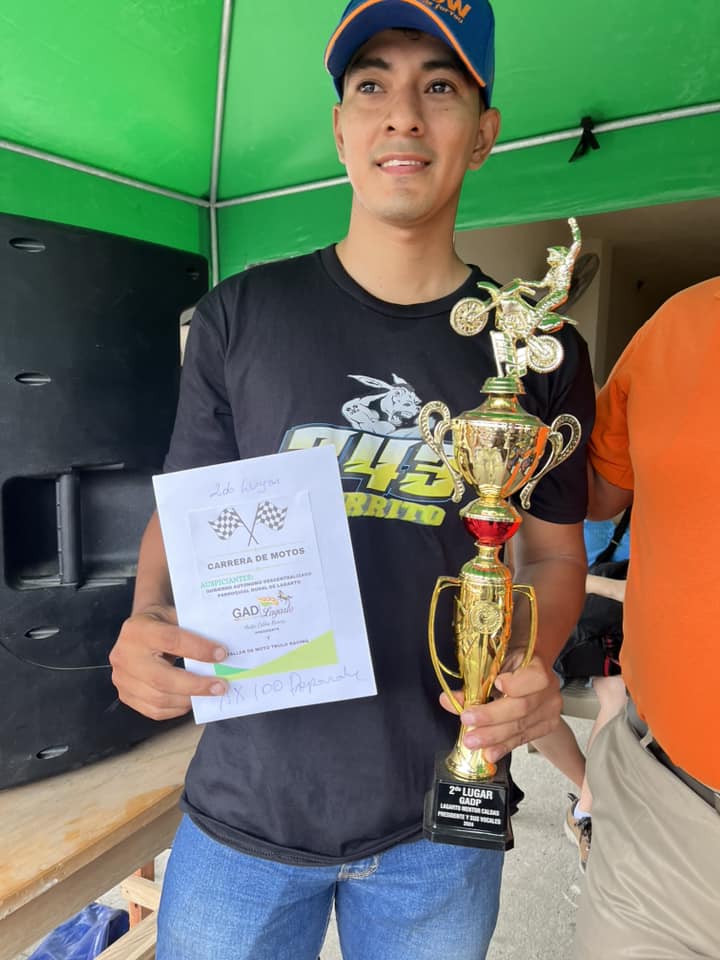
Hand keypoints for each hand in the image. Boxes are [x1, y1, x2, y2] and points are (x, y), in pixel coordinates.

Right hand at [109, 604, 227, 719]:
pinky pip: (153, 710)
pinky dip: (177, 708)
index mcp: (138, 630)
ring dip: (189, 699)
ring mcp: (122, 678)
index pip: (171, 640)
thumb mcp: (173, 614)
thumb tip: (221, 650)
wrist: (135, 632)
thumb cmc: (160, 622)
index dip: (198, 649)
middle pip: (162, 678)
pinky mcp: (125, 695)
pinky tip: (192, 700)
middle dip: (196, 685)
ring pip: (158, 698)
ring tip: (210, 693)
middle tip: (221, 686)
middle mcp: (125, 655)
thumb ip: (193, 628)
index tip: (222, 655)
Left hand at [439, 654, 561, 762]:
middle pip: (522, 707)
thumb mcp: (494, 663)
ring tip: (472, 741)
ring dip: (493, 736)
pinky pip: (523, 738)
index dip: (516, 684)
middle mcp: (548, 689)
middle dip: (492, 717)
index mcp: (537, 664)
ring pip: (521, 726)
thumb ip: (475, 681)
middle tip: (467, 721)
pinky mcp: (545, 726)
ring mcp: (550, 709)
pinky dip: (503, 746)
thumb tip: (448, 700)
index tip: (497, 684)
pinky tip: (490, 753)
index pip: (535, 678)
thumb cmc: (508, 664)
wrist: (528, 673)